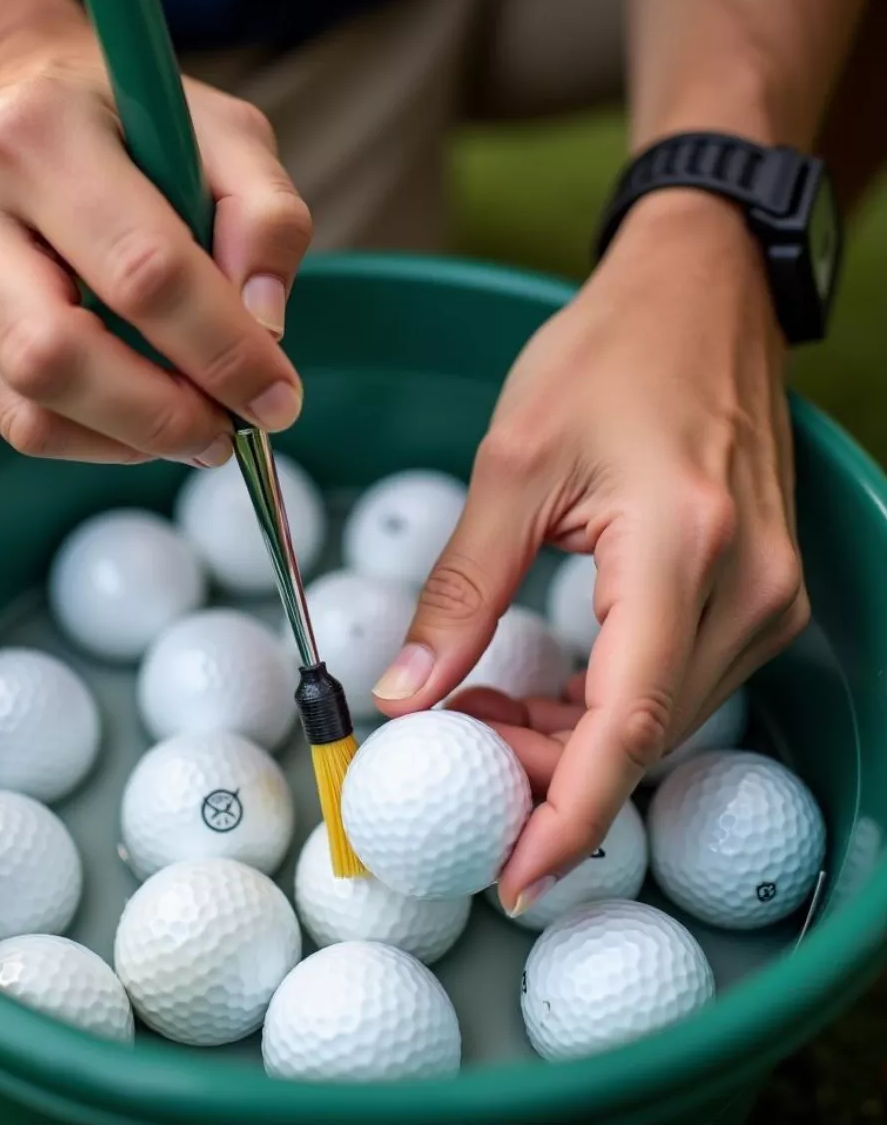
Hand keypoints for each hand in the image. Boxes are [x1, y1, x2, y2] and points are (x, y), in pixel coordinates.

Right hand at [0, 25, 310, 464]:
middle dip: (162, 417)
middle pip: (58, 358)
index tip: (277, 398)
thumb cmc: (126, 126)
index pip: (143, 272)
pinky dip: (88, 438)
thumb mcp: (221, 134)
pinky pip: (9, 422)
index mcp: (35, 132)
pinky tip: (127, 408)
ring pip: (27, 413)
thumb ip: (265, 217)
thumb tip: (265, 329)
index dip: (223, 352)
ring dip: (127, 442)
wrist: (3, 106)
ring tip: (189, 427)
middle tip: (227, 432)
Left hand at [372, 189, 808, 914]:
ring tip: (477, 714)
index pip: (629, 724)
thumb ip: (460, 590)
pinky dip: (602, 707)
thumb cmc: (606, 355)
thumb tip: (404, 697)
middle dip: (543, 774)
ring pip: (659, 719)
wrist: (698, 293)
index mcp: (683, 549)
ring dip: (567, 740)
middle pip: (641, 736)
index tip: (511, 876)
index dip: (568, 815)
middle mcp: (745, 589)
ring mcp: (764, 594)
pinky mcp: (756, 591)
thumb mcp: (511, 466)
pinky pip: (676, 683)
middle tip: (452, 759)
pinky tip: (535, 690)